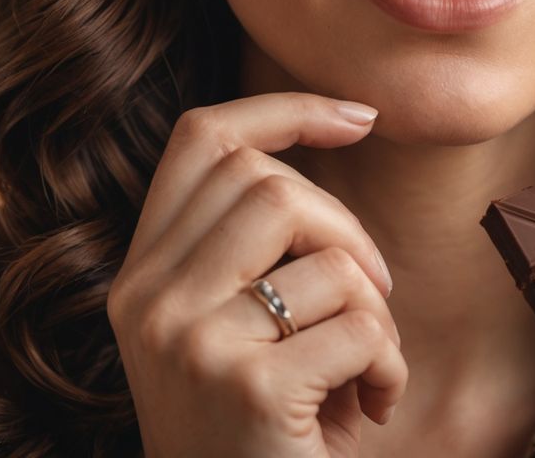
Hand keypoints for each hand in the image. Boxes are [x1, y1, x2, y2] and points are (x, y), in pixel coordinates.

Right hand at [106, 94, 406, 457]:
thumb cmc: (261, 425)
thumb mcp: (234, 321)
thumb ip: (254, 238)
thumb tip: (346, 123)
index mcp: (143, 274)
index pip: (204, 137)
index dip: (287, 109)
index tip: (358, 117)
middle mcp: (148, 299)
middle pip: (273, 182)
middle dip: (347, 229)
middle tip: (368, 291)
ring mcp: (190, 342)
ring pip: (324, 247)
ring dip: (374, 299)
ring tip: (367, 357)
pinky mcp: (248, 388)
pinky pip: (363, 323)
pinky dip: (391, 364)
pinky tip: (371, 408)